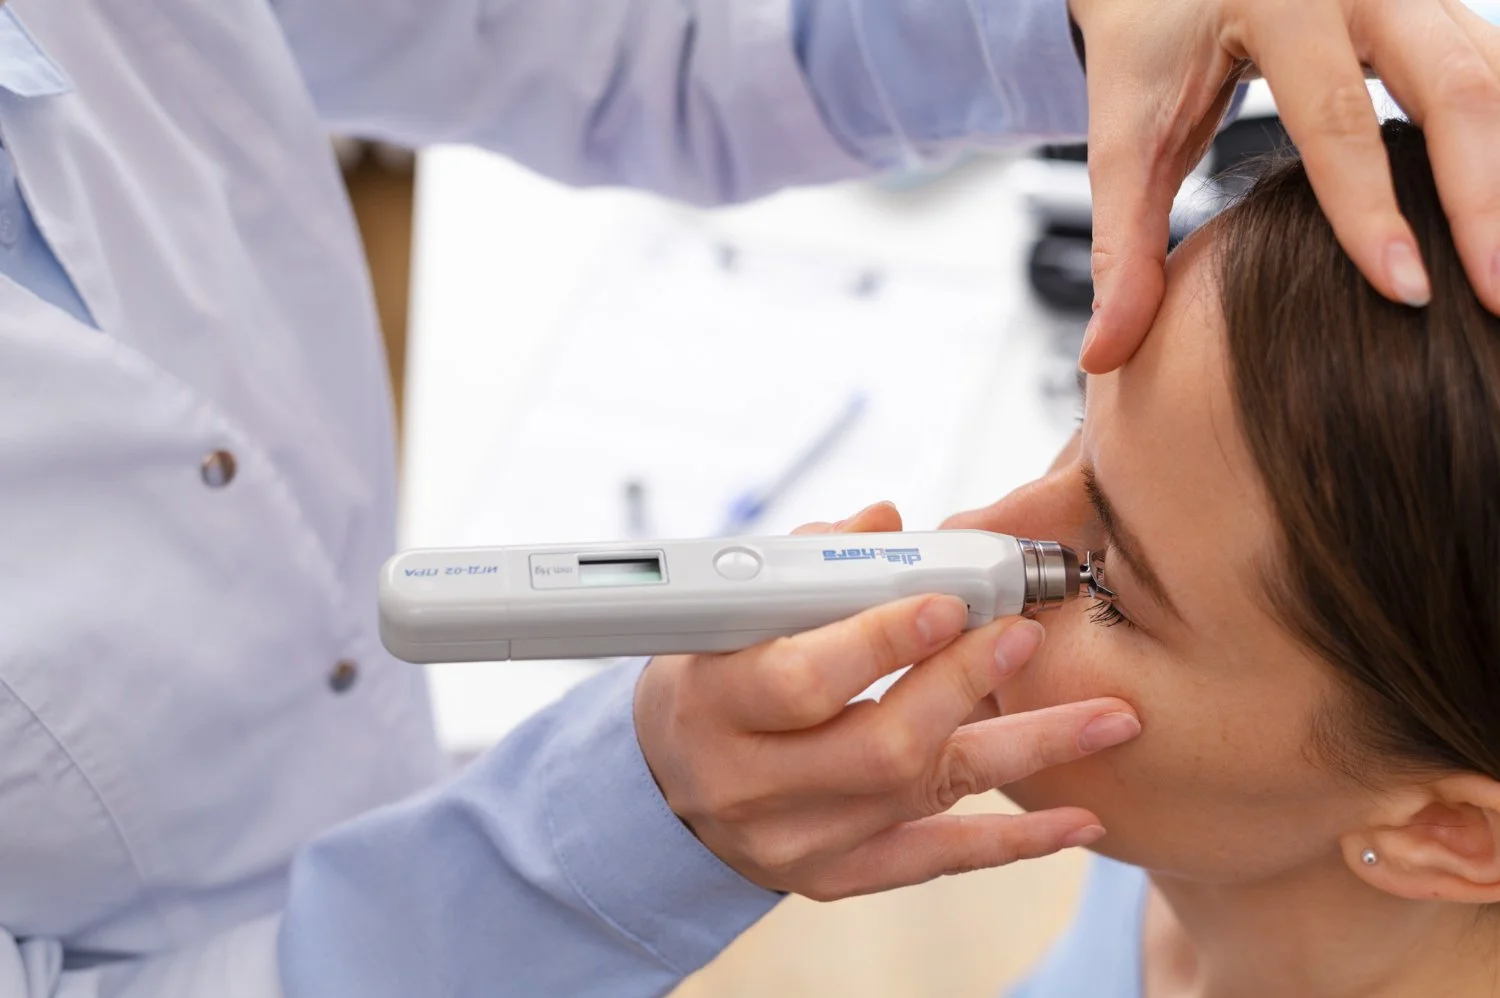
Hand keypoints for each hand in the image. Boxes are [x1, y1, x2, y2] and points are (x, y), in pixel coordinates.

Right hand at [633, 500, 1140, 900]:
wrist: (670, 789)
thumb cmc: (710, 683)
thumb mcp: (727, 615)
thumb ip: (806, 564)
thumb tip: (887, 522)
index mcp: (715, 701)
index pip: (801, 678)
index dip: (880, 640)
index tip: (948, 601)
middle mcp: (753, 782)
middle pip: (877, 745)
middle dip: (962, 687)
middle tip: (1024, 638)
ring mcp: (797, 840)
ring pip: (923, 796)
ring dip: (1024, 753)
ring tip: (1107, 720)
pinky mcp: (835, 876)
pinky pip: (935, 860)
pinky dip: (1013, 841)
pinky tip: (1080, 820)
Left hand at [1072, 0, 1499, 373]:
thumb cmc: (1150, 54)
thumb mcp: (1127, 144)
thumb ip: (1123, 249)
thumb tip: (1105, 356)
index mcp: (1276, 2)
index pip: (1336, 119)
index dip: (1372, 213)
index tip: (1408, 296)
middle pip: (1451, 87)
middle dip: (1484, 199)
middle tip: (1496, 299)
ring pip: (1494, 76)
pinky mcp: (1442, 3)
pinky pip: (1497, 71)